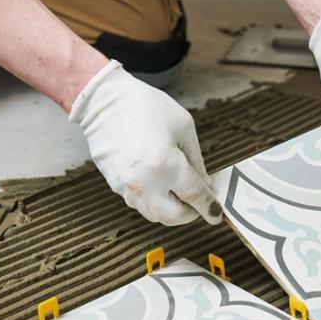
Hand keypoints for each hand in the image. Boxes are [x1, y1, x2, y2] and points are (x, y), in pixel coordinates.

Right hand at [69, 60, 221, 225]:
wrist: (104, 102)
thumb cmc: (145, 107)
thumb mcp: (184, 127)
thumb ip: (196, 160)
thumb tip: (204, 184)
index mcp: (166, 164)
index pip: (194, 196)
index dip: (209, 207)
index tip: (216, 213)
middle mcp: (145, 182)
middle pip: (174, 217)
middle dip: (190, 214)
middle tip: (199, 203)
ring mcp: (127, 187)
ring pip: (155, 215)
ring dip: (171, 211)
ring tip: (180, 194)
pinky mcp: (115, 187)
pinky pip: (140, 205)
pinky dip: (155, 202)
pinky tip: (161, 187)